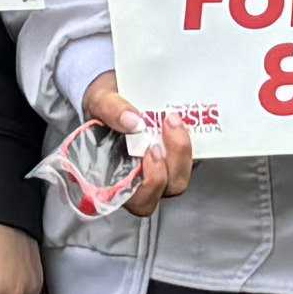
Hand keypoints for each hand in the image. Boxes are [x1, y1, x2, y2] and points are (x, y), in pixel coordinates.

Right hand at [80, 70, 196, 208]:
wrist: (116, 92)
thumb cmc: (105, 106)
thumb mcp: (99, 101)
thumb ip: (111, 110)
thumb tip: (133, 121)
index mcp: (118, 180)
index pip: (139, 201)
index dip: (151, 185)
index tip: (149, 152)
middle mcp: (144, 180)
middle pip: (167, 189)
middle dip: (173, 163)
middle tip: (166, 129)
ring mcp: (164, 167)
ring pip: (181, 177)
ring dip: (183, 151)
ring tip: (172, 121)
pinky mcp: (179, 154)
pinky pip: (193, 158)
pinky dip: (191, 141)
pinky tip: (181, 119)